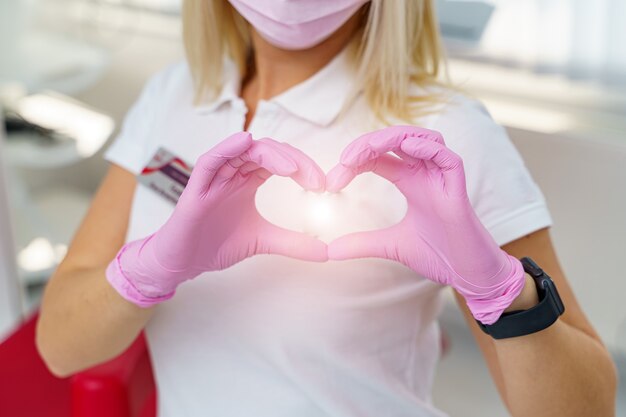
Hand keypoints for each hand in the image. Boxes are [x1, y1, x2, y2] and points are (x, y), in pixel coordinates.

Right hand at [106, 132, 326, 306]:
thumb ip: (293, 243)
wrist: (183, 263)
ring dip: (269, 154)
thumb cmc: (216, 245)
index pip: (279, 161)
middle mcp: (232, 173)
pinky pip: (209, 161)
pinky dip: (226, 149)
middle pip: (266, 152)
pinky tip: (244, 142)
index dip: (302, 167)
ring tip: (291, 168)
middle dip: (294, 161)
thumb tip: (327, 251)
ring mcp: (213, 179)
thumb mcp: (263, 241)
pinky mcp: (195, 189)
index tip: (323, 185)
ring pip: (241, 151)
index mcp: (247, 180)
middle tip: (316, 180)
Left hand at [325, 126, 524, 323]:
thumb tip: (329, 251)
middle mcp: (427, 174)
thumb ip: (361, 244)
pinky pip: (450, 159)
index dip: (354, 161)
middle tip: (344, 160)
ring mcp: (443, 180)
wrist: (468, 275)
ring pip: (424, 139)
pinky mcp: (459, 192)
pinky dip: (430, 149)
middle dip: (368, 143)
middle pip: (398, 140)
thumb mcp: (390, 246)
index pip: (380, 156)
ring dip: (395, 137)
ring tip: (368, 149)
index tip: (332, 181)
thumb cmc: (438, 254)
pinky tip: (409, 149)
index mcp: (411, 181)